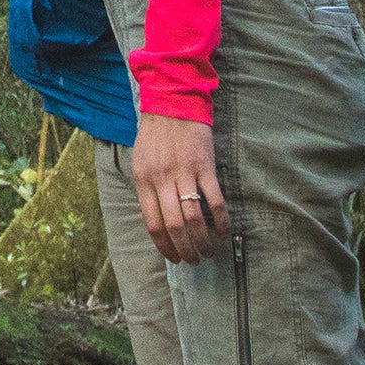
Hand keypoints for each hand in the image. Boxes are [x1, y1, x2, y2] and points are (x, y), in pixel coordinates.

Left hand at [131, 110, 229, 263]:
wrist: (171, 103)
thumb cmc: (154, 136)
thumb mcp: (140, 162)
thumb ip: (147, 190)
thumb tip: (158, 223)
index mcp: (143, 180)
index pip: (153, 225)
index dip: (165, 247)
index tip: (174, 259)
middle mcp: (162, 179)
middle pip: (175, 227)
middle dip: (186, 251)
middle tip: (194, 261)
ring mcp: (184, 173)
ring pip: (194, 219)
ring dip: (203, 242)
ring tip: (209, 252)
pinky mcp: (204, 166)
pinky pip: (215, 202)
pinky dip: (221, 222)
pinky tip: (224, 232)